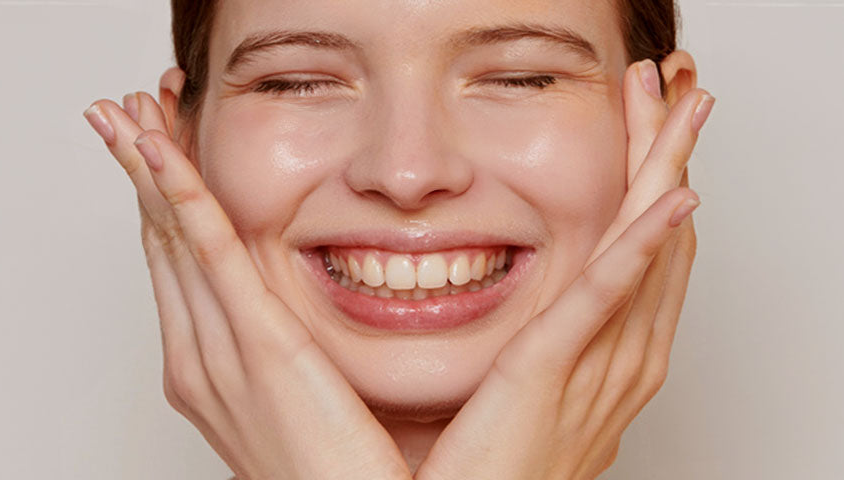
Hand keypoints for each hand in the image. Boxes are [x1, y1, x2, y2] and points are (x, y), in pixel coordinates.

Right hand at [83, 94, 411, 479]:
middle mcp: (199, 359)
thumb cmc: (335, 475)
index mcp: (207, 371)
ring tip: (131, 111)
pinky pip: (210, 254)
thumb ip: (282, 363)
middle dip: (143, 175)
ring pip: (174, 239)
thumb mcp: (296, 410)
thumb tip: (287, 333)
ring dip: (151, 170)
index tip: (158, 152)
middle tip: (129, 113)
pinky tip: (159, 151)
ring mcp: (220, 352)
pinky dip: (180, 196)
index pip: (178, 270)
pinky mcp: (260, 345)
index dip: (163, 204)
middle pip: (163, 245)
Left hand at [413, 59, 713, 479]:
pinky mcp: (551, 369)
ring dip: (662, 172)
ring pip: (647, 249)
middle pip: (662, 238)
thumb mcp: (536, 398)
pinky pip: (606, 296)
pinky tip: (669, 199)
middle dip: (668, 159)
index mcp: (615, 361)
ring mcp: (599, 365)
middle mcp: (624, 358)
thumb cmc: (493, 471)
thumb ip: (547, 350)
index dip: (656, 186)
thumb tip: (542, 317)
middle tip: (675, 90)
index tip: (650, 126)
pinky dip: (640, 245)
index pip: (648, 256)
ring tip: (677, 106)